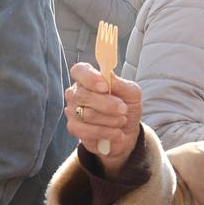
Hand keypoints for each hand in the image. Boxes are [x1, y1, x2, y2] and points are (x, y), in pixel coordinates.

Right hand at [64, 62, 142, 178]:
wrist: (125, 131)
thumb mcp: (132, 93)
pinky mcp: (73, 127)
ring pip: (87, 114)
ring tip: (121, 121)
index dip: (89, 78)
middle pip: (82, 95)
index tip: (104, 87)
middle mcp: (75, 92)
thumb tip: (108, 78)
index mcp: (88, 78)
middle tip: (123, 110)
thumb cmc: (126, 107)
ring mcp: (72, 110)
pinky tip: (116, 133)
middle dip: (107, 105)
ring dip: (110, 120)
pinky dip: (106, 132)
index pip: (79, 71)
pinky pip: (86, 130)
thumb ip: (121, 84)